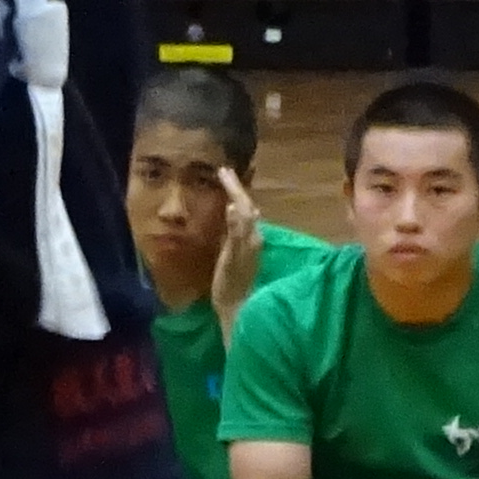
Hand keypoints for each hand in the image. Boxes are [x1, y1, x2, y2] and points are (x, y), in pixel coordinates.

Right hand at [208, 168, 264, 316]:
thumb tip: (235, 206)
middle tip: (224, 172)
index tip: (223, 170)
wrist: (237, 308)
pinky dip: (237, 212)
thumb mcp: (230, 258)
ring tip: (228, 186)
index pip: (244, 205)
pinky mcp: (245, 252)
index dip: (233, 187)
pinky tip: (233, 214)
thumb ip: (235, 233)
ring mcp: (252, 245)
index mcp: (251, 236)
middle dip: (236, 189)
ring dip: (238, 198)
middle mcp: (255, 237)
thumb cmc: (230, 285)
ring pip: (247, 214)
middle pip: (247, 207)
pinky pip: (243, 224)